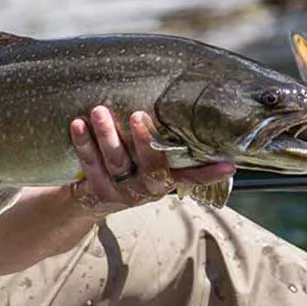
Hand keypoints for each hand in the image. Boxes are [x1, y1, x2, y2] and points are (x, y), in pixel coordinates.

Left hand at [68, 106, 234, 215]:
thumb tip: (189, 104)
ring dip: (107, 136)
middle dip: (144, 141)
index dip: (210, 173)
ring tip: (98, 111)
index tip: (229, 164)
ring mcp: (121, 192)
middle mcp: (146, 189)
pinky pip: (89, 164)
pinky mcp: (96, 192)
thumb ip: (164, 143)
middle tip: (136, 114)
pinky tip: (77, 124)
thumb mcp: (148, 161)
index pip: (192, 177)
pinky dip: (82, 143)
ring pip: (116, 163)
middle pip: (150, 168)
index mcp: (165, 181)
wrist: (89, 201)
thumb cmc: (128, 167)